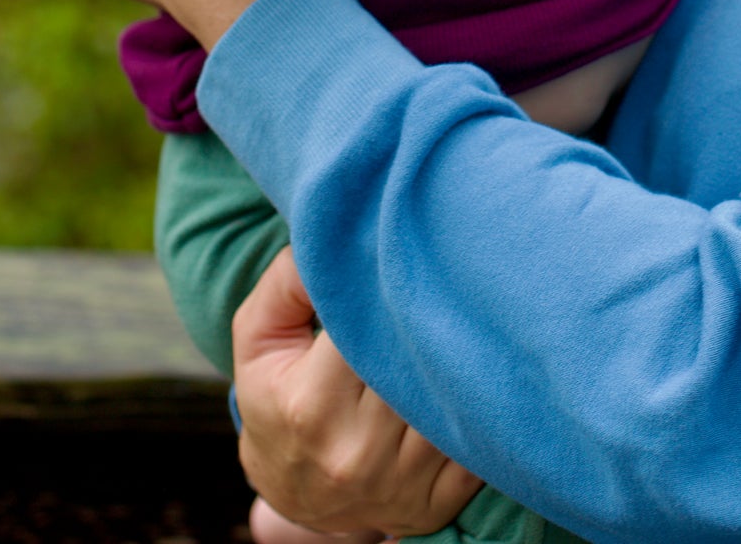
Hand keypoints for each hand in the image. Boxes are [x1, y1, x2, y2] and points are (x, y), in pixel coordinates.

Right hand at [235, 248, 481, 538]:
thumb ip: (285, 283)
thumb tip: (329, 236)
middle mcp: (356, 451)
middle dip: (435, 315)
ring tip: (470, 312)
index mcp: (310, 405)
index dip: (394, 287)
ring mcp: (400, 483)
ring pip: (453, 400)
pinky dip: (481, 405)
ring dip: (466, 355)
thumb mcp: (259, 341)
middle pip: (418, 363)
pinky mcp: (435, 503)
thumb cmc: (278, 400)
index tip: (408, 255)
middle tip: (456, 270)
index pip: (368, 330)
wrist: (295, 495)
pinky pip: (479, 445)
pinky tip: (478, 369)